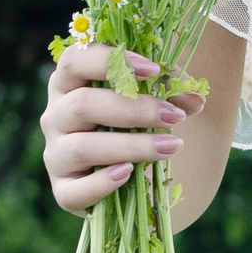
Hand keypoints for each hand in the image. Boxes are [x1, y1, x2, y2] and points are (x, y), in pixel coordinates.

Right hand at [41, 41, 196, 211]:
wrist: (120, 177)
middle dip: (134, 110)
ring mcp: (55, 155)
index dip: (108, 61)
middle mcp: (54, 117)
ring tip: (171, 146)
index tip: (153, 70)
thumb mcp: (148, 104)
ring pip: (82, 147)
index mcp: (68, 85)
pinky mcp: (62, 190)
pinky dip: (103, 183)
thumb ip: (169, 95)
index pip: (73, 61)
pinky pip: (74, 191)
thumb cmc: (130, 127)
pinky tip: (129, 173)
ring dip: (132, 146)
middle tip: (175, 116)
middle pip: (82, 105)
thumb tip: (197, 99)